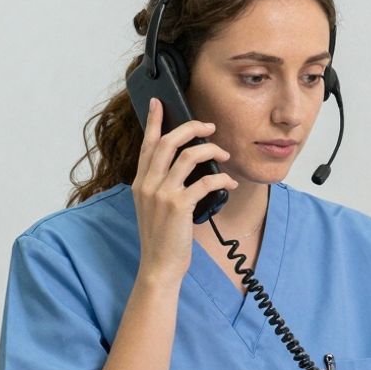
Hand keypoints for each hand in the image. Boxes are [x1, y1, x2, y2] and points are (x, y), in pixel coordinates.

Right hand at [130, 98, 236, 284]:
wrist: (159, 266)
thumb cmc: (161, 238)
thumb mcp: (153, 207)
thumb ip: (161, 185)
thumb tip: (185, 165)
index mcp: (140, 182)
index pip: (146, 145)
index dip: (153, 122)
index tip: (158, 103)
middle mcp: (147, 184)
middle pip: (167, 142)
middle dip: (190, 128)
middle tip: (209, 127)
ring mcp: (162, 194)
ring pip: (187, 156)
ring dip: (210, 150)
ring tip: (224, 154)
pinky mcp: (179, 206)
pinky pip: (204, 181)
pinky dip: (221, 178)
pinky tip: (230, 182)